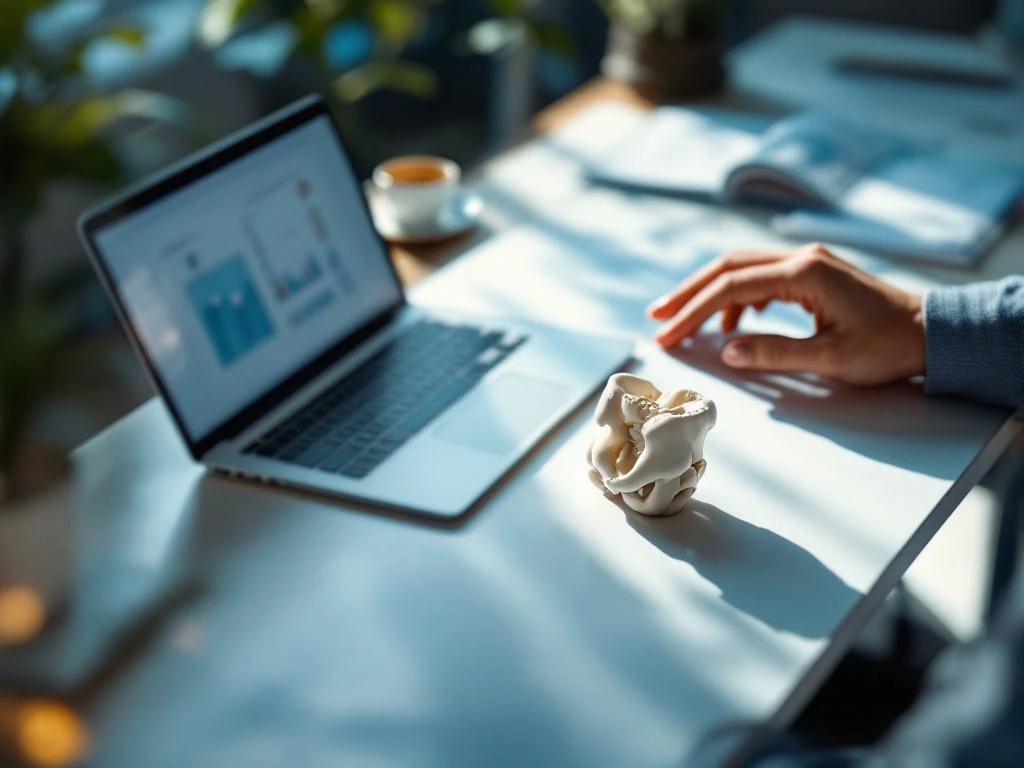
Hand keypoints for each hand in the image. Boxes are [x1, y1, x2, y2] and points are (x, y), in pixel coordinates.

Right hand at [647, 244, 924, 385]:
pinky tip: (731, 325)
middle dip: (688, 293)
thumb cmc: (887, 347)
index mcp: (804, 273)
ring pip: (741, 269)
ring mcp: (807, 262)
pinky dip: (737, 299)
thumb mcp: (831, 358)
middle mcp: (802, 258)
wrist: (931, 333)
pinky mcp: (812, 273)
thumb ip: (774, 353)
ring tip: (681, 321)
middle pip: (728, 266)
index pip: (731, 287)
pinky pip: (761, 278)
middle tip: (655, 317)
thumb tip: (726, 351)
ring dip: (708, 294)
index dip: (692, 311)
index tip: (666, 335)